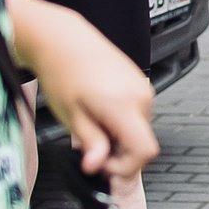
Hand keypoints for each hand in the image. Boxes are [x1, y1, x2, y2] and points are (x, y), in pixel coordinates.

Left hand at [35, 28, 156, 182]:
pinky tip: (98, 111)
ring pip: (139, 129)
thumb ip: (91, 142)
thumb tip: (96, 166)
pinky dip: (120, 121)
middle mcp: (140, 96)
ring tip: (91, 123)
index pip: (145, 152)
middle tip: (89, 144)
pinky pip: (137, 113)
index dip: (125, 167)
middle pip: (141, 142)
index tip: (102, 165)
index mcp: (124, 106)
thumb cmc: (63, 72)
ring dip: (118, 136)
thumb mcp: (71, 116)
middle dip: (117, 151)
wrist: (63, 40)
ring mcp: (142, 88)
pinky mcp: (139, 83)